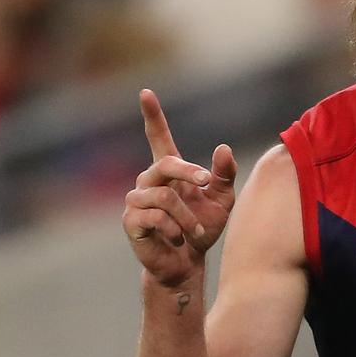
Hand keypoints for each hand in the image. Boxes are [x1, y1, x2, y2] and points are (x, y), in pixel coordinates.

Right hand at [123, 89, 237, 286]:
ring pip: (164, 196)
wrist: (188, 263)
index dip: (152, 116)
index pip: (158, 138)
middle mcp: (148, 181)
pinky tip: (178, 239)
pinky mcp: (131, 221)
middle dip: (190, 173)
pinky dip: (175, 229)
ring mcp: (136, 200)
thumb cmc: (202, 229)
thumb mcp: (222, 201)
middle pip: (167, 164)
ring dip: (187, 216)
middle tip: (206, 183)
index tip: (145, 93)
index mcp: (169, 172)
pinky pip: (156, 217)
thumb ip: (224, 175)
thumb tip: (223, 148)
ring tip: (194, 231)